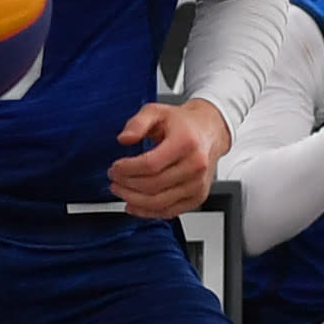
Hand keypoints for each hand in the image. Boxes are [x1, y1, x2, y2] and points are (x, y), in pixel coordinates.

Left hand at [110, 98, 229, 216]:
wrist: (209, 132)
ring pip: (159, 202)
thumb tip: (124, 138)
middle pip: (153, 185)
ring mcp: (198, 184)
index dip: (128, 169)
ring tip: (121, 191)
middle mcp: (195, 165)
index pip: (151, 164)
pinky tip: (134, 205)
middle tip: (114, 179)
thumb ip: (137, 123)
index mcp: (186, 142)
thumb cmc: (184, 124)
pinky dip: (148, 212)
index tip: (115, 168)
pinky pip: (169, 211)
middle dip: (127, 185)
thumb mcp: (157, 111)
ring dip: (134, 200)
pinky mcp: (197, 197)